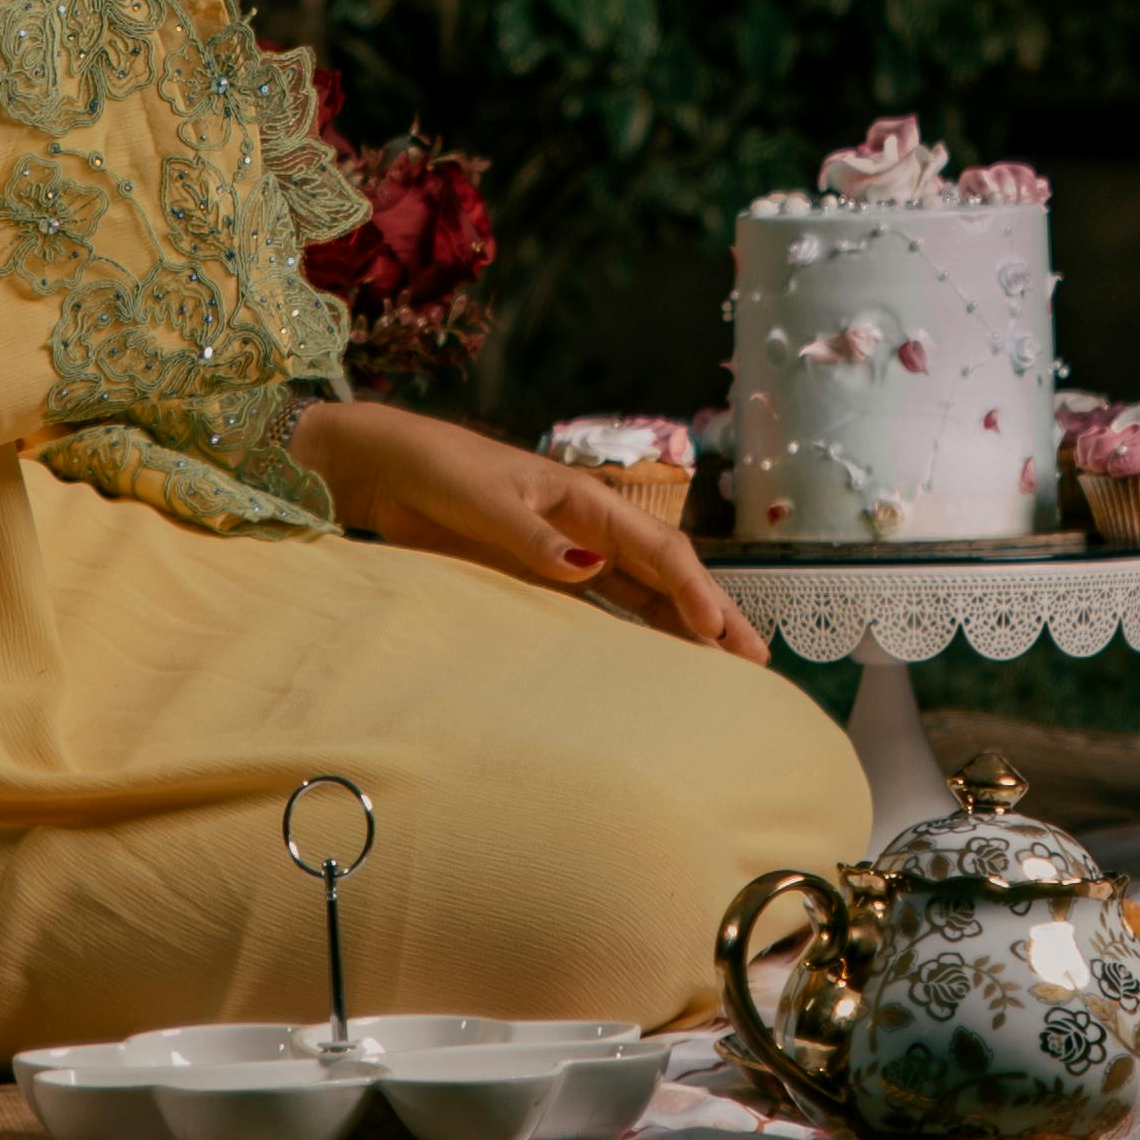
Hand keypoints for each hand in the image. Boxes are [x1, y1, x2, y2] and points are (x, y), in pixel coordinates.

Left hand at [294, 399, 761, 656]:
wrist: (384, 469)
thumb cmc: (435, 471)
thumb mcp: (482, 501)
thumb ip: (532, 537)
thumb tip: (587, 568)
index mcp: (584, 502)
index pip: (656, 550)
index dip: (693, 591)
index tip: (719, 632)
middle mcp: (587, 531)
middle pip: (664, 578)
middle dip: (711, 616)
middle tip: (755, 660)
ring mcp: (566, 558)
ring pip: (640, 598)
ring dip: (681, 631)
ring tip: (723, 670)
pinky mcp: (537, 580)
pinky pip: (600, 612)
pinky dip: (633, 635)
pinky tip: (655, 664)